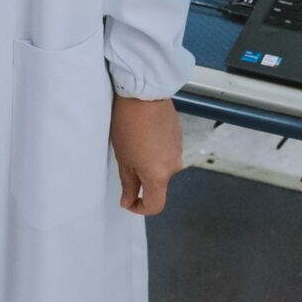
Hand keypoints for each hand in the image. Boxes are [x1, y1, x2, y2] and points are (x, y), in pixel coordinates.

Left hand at [109, 96, 183, 214]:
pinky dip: (155, 150)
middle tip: (124, 162)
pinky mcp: (178, 136)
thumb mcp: (123, 159)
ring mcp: (178, 150)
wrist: (144, 93)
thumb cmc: (129, 125)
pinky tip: (143, 134)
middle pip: (158, 184)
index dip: (140, 208)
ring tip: (132, 144)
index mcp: (159, 176)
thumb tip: (128, 200)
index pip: (155, 205)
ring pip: (161, 167)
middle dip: (141, 179)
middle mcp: (173, 166)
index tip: (128, 200)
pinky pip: (166, 152)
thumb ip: (128, 184)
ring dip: (148, 163)